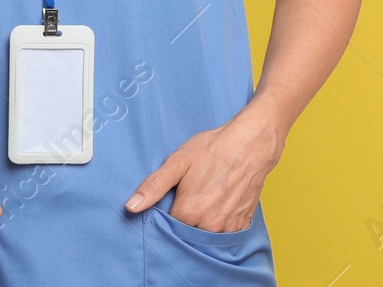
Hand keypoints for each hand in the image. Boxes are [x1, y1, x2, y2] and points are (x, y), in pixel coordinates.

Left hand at [123, 106, 284, 231]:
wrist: (251, 144)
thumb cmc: (213, 149)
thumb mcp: (178, 162)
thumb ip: (153, 186)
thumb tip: (131, 206)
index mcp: (188, 212)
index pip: (168, 226)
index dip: (168, 212)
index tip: (172, 200)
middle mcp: (209, 226)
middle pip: (187, 234)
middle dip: (185, 221)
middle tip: (191, 196)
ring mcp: (227, 228)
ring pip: (206, 236)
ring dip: (203, 224)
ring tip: (206, 199)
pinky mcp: (242, 226)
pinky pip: (224, 235)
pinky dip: (219, 225)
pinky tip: (219, 204)